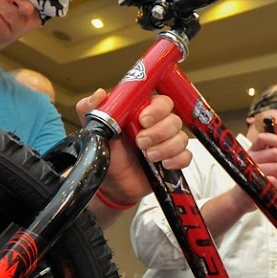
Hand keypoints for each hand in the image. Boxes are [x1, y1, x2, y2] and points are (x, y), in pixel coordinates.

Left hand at [76, 89, 191, 205]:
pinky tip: (163, 165)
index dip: (157, 109)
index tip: (143, 120)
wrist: (112, 183)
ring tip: (147, 156)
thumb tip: (99, 93)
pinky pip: (186, 156)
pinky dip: (177, 160)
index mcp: (142, 112)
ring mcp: (167, 142)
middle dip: (158, 132)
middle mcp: (158, 125)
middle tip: (140, 142)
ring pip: (181, 138)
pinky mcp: (173, 159)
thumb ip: (90, 109)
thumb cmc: (107, 153)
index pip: (162, 102)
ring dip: (165, 148)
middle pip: (174, 119)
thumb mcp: (94, 130)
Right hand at [226, 131, 276, 214]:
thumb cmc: (253, 179)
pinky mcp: (254, 184)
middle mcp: (250, 158)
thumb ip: (271, 153)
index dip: (276, 140)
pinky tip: (269, 187)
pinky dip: (276, 186)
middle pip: (275, 153)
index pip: (263, 138)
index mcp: (252, 151)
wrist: (240, 198)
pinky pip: (274, 181)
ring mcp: (251, 171)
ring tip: (273, 180)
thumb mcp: (260, 162)